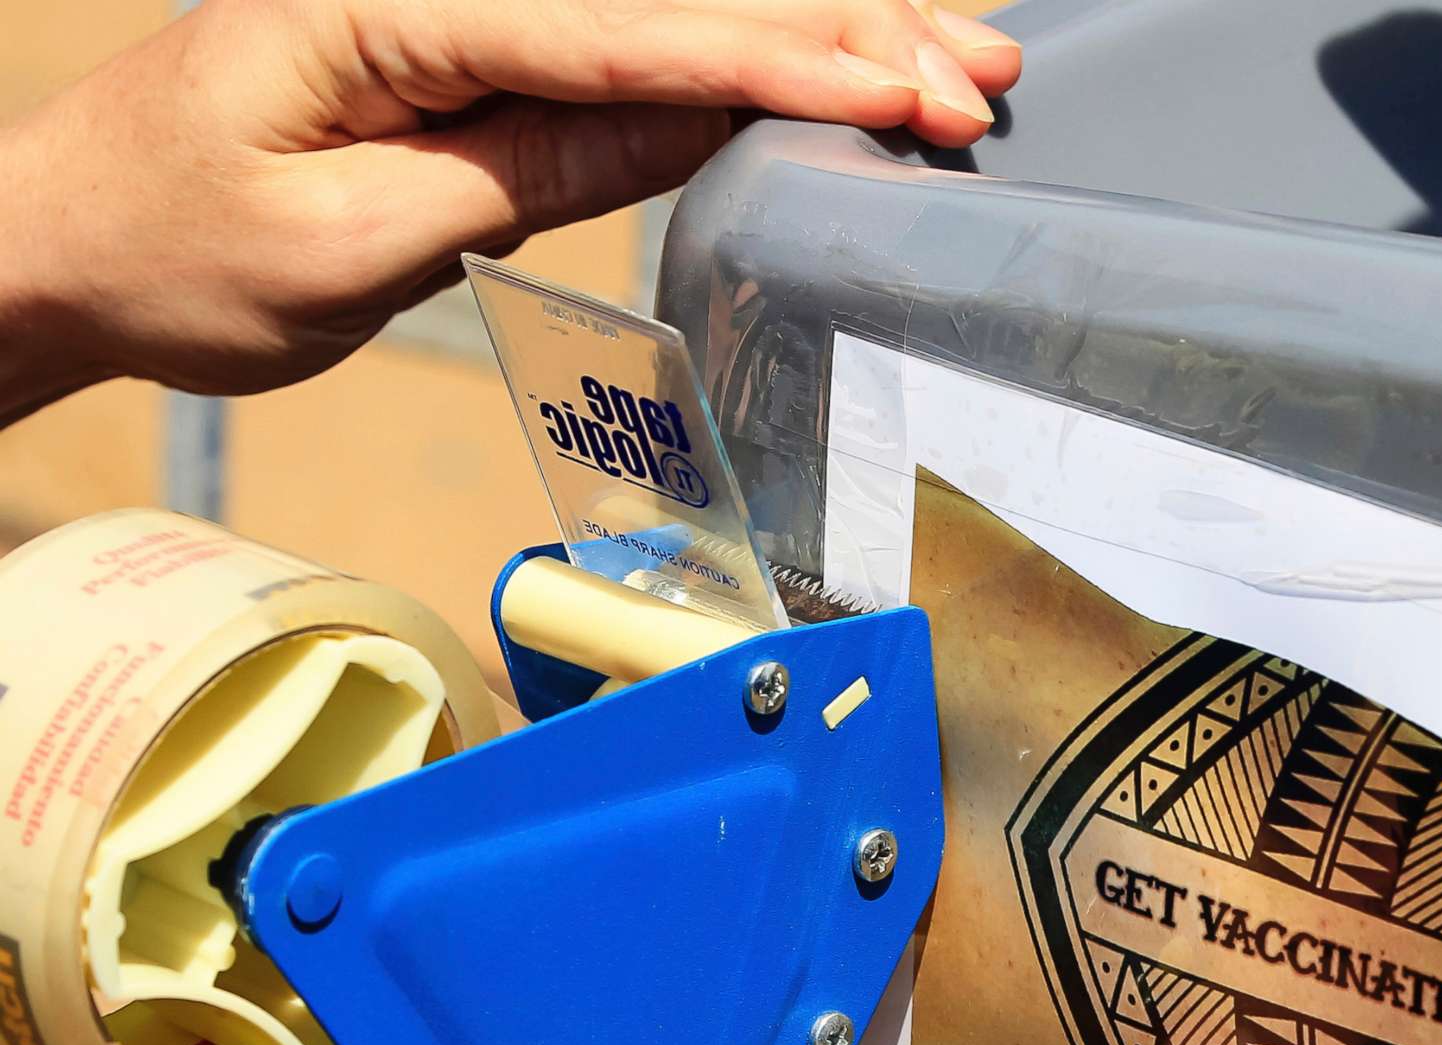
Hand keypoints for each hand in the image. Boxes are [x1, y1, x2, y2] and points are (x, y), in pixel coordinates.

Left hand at [0, 0, 1020, 416]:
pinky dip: (743, 65)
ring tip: (955, 66)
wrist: (55, 240)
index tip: (899, 94)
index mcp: (393, 3)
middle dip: (839, 35)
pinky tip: (838, 71)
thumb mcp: (344, 244)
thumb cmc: (170, 251)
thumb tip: (679, 129)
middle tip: (978, 78)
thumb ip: (516, 173)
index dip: (776, 63)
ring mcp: (465, 13)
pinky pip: (633, 49)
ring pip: (672, 13)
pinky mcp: (476, 52)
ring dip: (821, 38)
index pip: (622, 31)